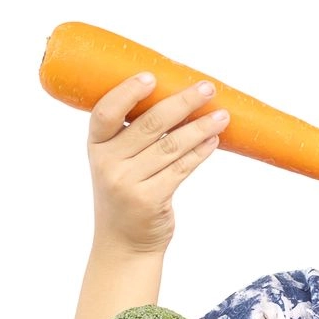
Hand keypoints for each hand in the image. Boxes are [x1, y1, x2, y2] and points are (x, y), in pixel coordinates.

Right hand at [86, 73, 229, 254]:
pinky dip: (201, 152)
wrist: (123, 243)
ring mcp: (128, 183)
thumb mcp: (117, 164)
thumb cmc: (126, 193)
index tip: (151, 76)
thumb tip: (178, 99)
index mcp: (96, 147)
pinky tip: (215, 139)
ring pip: (171, 146)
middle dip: (182, 102)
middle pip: (149, 124)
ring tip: (223, 115)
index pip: (105, 112)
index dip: (127, 92)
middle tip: (207, 88)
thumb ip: (134, 137)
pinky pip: (182, 169)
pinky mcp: (150, 199)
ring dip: (200, 127)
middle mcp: (108, 164)